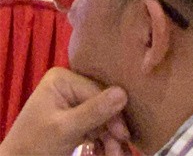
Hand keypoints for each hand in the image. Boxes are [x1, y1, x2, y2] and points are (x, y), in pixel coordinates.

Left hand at [0, 68, 128, 155]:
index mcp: (62, 80)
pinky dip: (103, 139)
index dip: (113, 113)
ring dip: (110, 137)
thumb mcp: (64, 130)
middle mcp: (68, 86)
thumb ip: (93, 111)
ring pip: (102, 116)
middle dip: (112, 128)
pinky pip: (96, 125)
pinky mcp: (75, 118)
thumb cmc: (34, 148)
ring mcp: (72, 102)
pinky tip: (109, 151)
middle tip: (120, 149)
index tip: (123, 136)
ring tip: (116, 154)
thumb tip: (124, 93)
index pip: (97, 92)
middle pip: (102, 103)